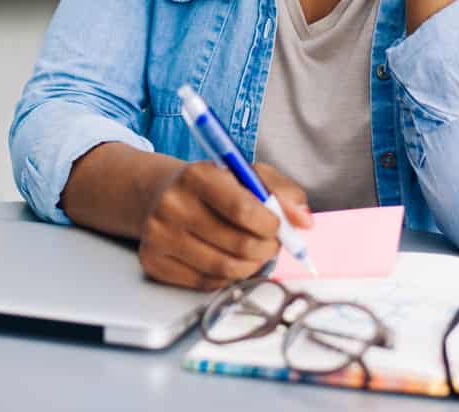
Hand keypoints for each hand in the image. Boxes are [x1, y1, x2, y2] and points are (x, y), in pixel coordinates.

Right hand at [136, 161, 312, 289]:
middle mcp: (172, 204)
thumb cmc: (211, 186)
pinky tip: (227, 259)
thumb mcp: (246, 174)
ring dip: (251, 266)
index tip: (278, 225)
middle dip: (267, 249)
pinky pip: (206, 283)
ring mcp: (159, 236)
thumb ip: (281, 192)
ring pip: (225, 269)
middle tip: (271, 243)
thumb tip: (304, 222)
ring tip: (253, 253)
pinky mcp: (153, 262)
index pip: (244, 210)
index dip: (271, 225)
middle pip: (239, 245)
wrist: (159, 195)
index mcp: (197, 175)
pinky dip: (227, 277)